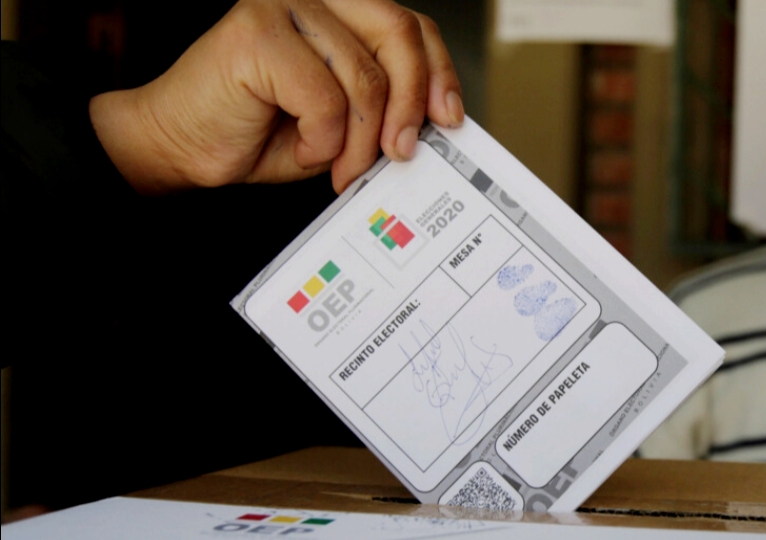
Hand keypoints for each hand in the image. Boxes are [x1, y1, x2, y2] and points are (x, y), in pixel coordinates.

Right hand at [89, 0, 463, 194]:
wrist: (179, 146)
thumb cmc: (256, 132)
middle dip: (410, 103)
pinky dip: (322, 138)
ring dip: (360, 140)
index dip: (439, 70)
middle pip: (398, 34)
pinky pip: (325, 97)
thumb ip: (383, 106)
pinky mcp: (257, 33)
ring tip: (339, 166)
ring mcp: (283, 5)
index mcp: (339, 10)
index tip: (449, 117)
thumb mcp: (342, 121)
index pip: (410, 26)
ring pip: (365, 76)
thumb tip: (437, 120)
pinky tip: (301, 146)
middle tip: (401, 152)